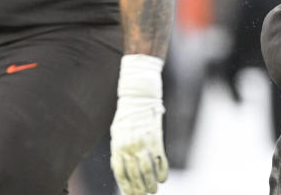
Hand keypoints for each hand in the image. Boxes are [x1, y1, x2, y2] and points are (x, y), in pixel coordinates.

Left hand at [110, 54, 168, 194]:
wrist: (138, 95)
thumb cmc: (127, 114)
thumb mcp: (117, 131)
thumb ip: (119, 149)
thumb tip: (120, 167)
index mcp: (118, 146)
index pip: (120, 173)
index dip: (126, 187)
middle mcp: (129, 147)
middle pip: (134, 175)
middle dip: (139, 189)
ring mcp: (143, 143)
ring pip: (147, 171)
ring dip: (151, 184)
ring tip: (153, 191)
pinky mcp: (156, 138)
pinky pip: (160, 159)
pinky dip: (163, 171)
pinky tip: (163, 178)